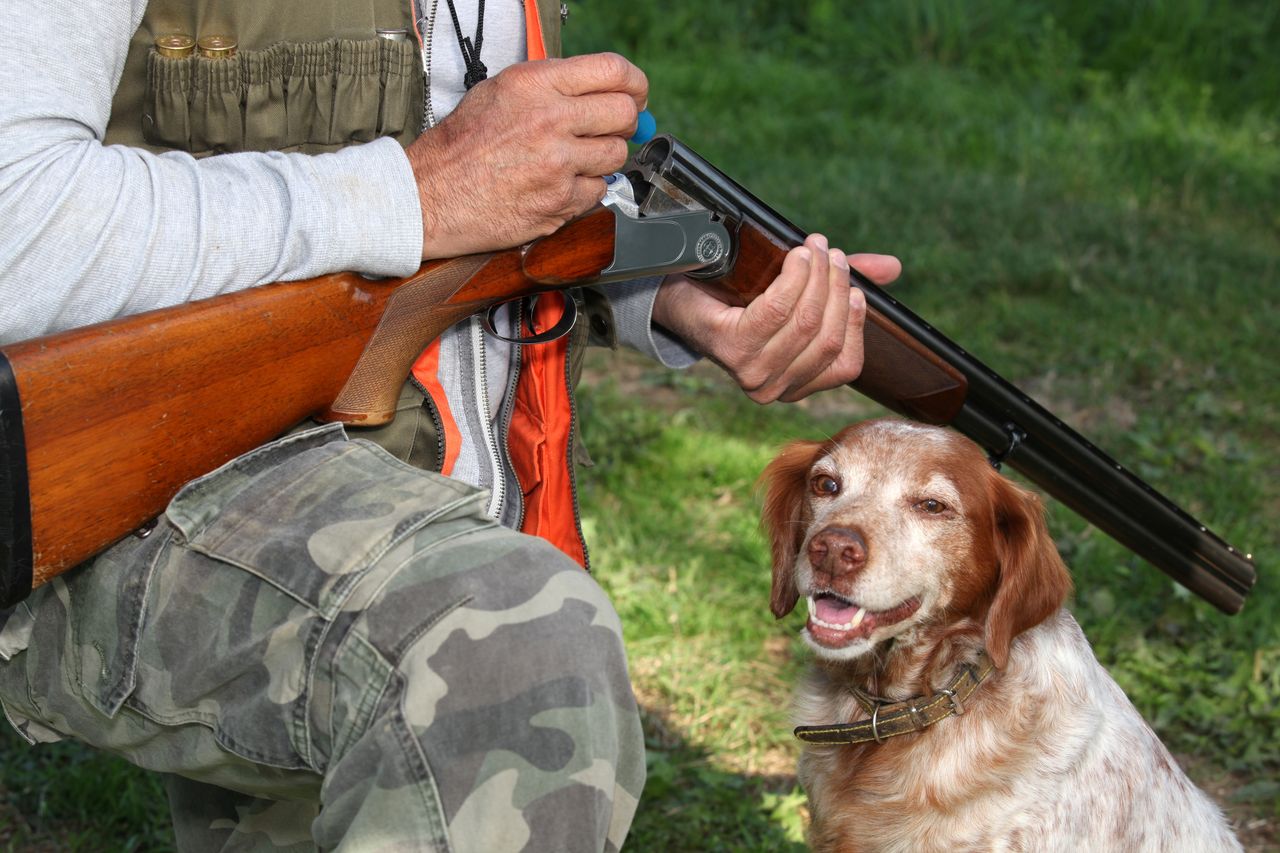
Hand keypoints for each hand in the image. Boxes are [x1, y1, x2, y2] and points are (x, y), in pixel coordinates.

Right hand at [406, 53, 646, 258]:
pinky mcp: (560, 202)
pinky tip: (557, 185)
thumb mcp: (499, 92)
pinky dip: (584, 190)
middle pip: (624, 114)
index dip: (634, 83)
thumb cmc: (459, 146)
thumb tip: (600, 90)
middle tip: (611, 129)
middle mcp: (550, 120)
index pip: (612, 71)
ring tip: (572, 160)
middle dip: (624, 122)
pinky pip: (598, 191)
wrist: (430, 196)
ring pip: (616, 156)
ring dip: (603, 159)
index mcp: (535, 85)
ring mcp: (558, 164)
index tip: (636, 93)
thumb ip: (551, 86)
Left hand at [651, 235, 901, 402]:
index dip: (856, 322)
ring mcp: (751, 373)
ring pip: (806, 322)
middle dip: (837, 288)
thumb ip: (842, 285)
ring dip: (817, 277)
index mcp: (796, 385)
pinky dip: (793, 278)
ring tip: (815, 247)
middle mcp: (774, 389)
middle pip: (827, 338)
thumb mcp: (797, 293)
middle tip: (832, 253)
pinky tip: (794, 257)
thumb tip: (894, 267)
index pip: (846, 365)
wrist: (680, 296)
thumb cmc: (740, 297)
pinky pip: (777, 310)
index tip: (855, 285)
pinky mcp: (732, 348)